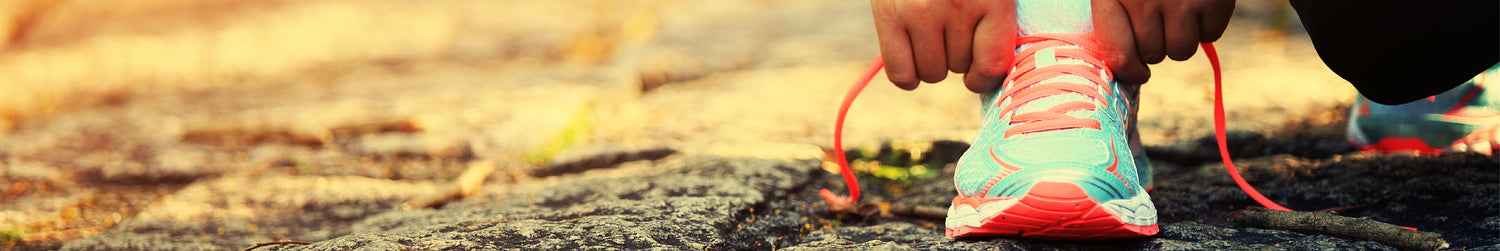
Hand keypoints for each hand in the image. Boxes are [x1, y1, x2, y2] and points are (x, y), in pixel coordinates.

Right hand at [870, 0, 1015, 92]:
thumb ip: (995, 22)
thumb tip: (993, 75)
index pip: (992, 64)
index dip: (986, 77)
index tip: (980, 73)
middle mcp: (956, 4)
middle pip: (960, 67)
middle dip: (958, 55)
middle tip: (952, 31)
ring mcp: (919, 11)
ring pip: (932, 72)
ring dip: (933, 62)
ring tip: (932, 35)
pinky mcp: (889, 14)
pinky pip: (900, 72)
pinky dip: (907, 77)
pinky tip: (912, 63)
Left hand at [1092, 0, 1234, 84]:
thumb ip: (1115, 21)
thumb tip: (1121, 68)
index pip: (1117, 54)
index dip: (1128, 71)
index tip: (1137, 73)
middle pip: (1152, 55)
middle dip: (1157, 44)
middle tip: (1160, 19)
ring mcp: (1180, 1)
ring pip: (1181, 52)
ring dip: (1182, 39)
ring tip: (1180, 11)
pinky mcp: (1213, 1)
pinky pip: (1210, 36)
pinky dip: (1208, 24)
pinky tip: (1201, 3)